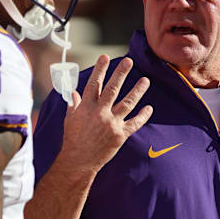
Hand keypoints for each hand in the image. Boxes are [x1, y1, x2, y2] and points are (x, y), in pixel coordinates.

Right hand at [59, 55, 152, 173]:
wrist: (79, 162)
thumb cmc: (73, 139)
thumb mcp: (70, 119)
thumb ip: (73, 103)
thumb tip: (73, 91)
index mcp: (86, 107)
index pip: (94, 83)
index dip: (100, 69)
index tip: (105, 57)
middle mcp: (99, 113)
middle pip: (112, 89)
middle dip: (121, 73)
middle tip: (129, 61)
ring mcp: (111, 123)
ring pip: (127, 103)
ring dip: (137, 91)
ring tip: (145, 80)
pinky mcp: (120, 135)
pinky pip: (135, 123)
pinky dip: (143, 116)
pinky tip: (149, 108)